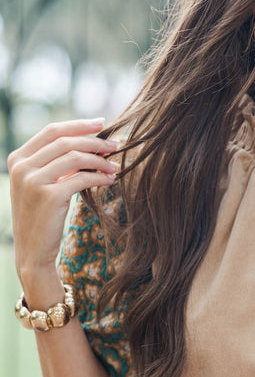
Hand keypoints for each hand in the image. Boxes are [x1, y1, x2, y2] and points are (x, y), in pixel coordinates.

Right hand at [8, 119, 118, 289]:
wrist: (32, 252)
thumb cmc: (41, 217)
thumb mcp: (42, 185)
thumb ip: (55, 163)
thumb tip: (89, 142)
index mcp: (17, 159)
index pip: (52, 131)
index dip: (79, 125)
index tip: (101, 124)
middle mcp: (22, 167)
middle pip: (65, 141)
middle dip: (94, 140)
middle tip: (115, 145)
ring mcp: (32, 180)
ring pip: (75, 157)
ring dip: (100, 160)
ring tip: (115, 166)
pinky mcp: (48, 196)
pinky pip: (82, 178)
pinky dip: (99, 177)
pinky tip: (110, 181)